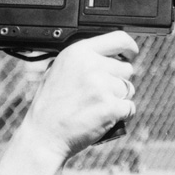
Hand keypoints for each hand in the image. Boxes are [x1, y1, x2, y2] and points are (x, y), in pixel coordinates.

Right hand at [19, 31, 138, 161]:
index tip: (131, 54)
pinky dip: (121, 115)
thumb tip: (109, 56)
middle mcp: (91, 65)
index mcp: (78, 52)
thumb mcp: (58, 70)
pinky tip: (104, 118)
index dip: (129, 47)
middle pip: (126, 68)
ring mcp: (101, 86)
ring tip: (96, 107)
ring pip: (128, 89)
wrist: (44, 135)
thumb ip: (84, 60)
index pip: (118, 39)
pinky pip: (130, 108)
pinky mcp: (110, 107)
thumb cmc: (50, 106)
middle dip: (117, 81)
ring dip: (118, 99)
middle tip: (99, 95)